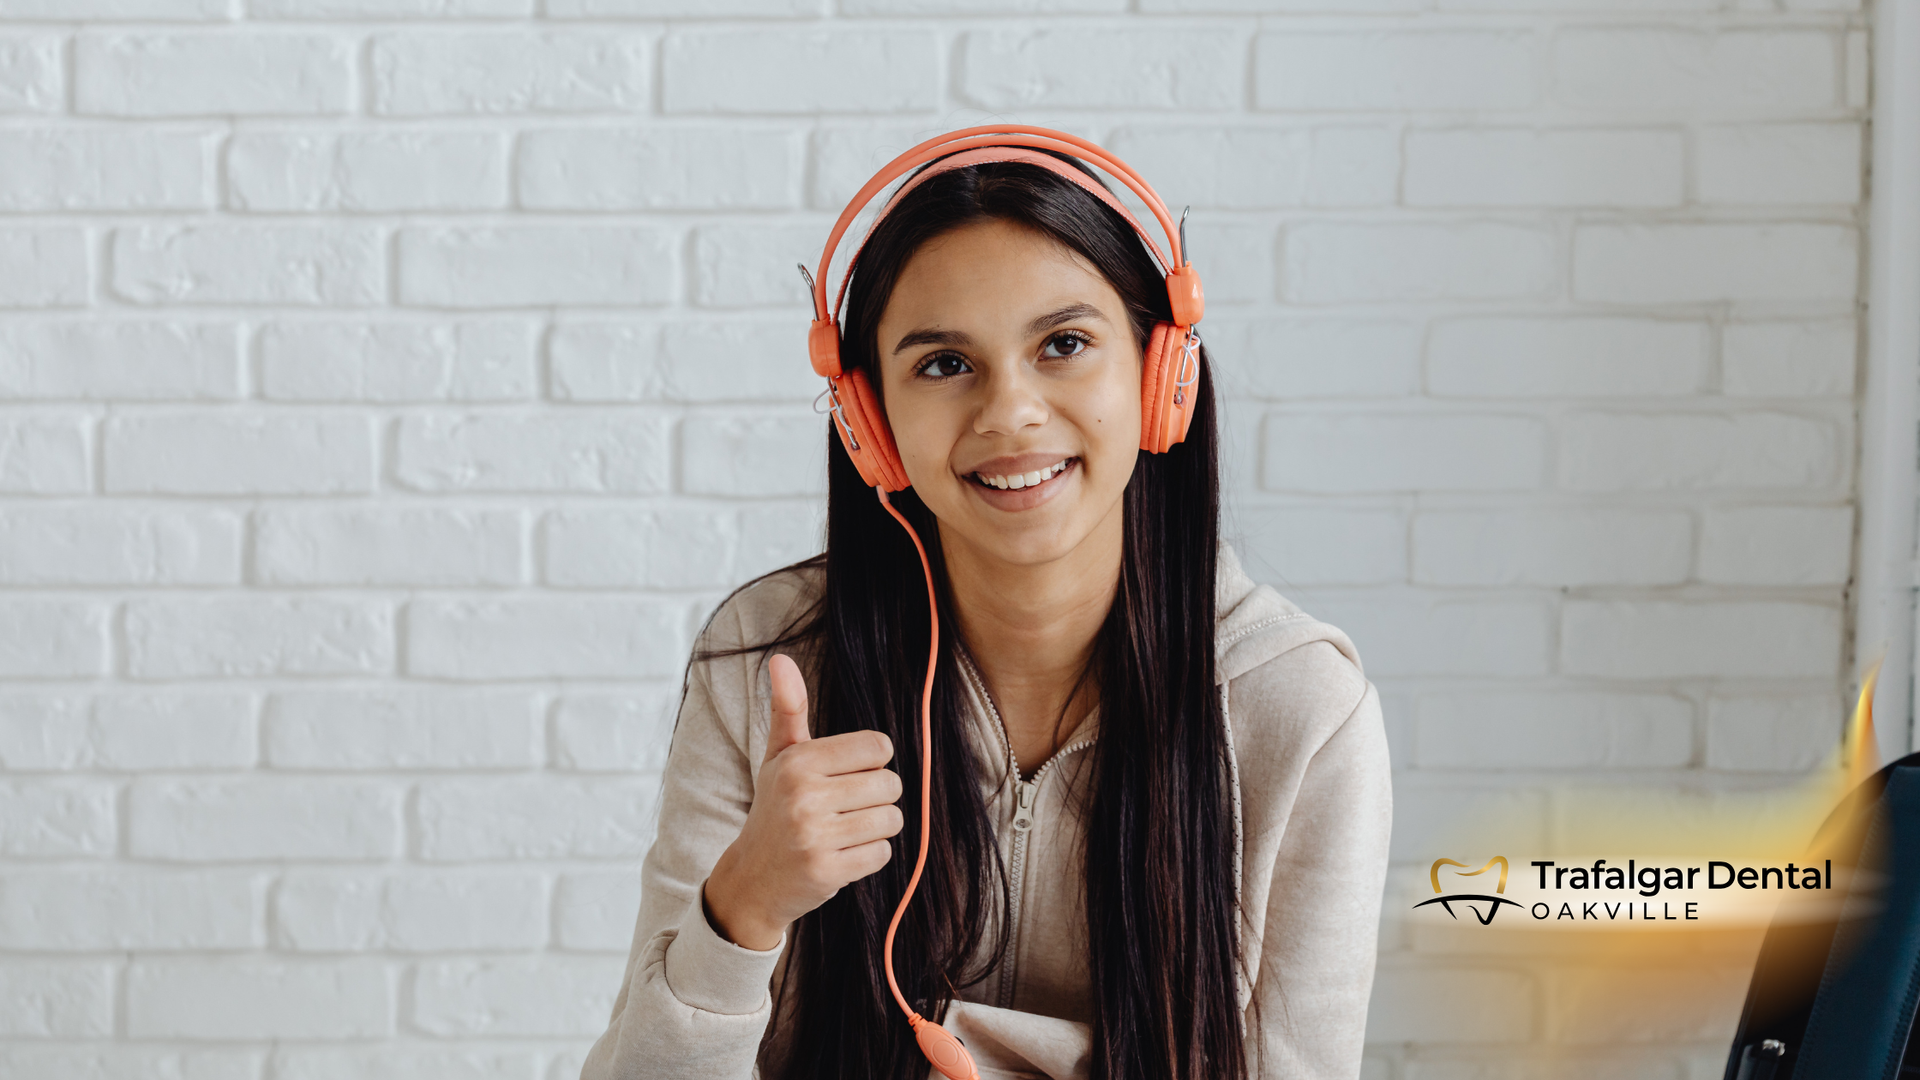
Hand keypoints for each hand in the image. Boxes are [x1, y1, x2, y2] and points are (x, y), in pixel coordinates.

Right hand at [704, 653, 904, 950]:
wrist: (753, 878)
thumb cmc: (775, 808)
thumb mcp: (779, 757)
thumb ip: (788, 709)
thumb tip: (780, 659)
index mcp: (798, 761)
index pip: (877, 747)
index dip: (871, 763)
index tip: (848, 776)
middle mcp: (804, 795)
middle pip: (890, 785)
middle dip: (877, 798)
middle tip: (845, 809)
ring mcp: (814, 836)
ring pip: (891, 820)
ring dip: (877, 828)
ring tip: (845, 831)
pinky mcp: (827, 871)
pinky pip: (882, 854)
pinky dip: (870, 856)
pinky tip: (843, 855)